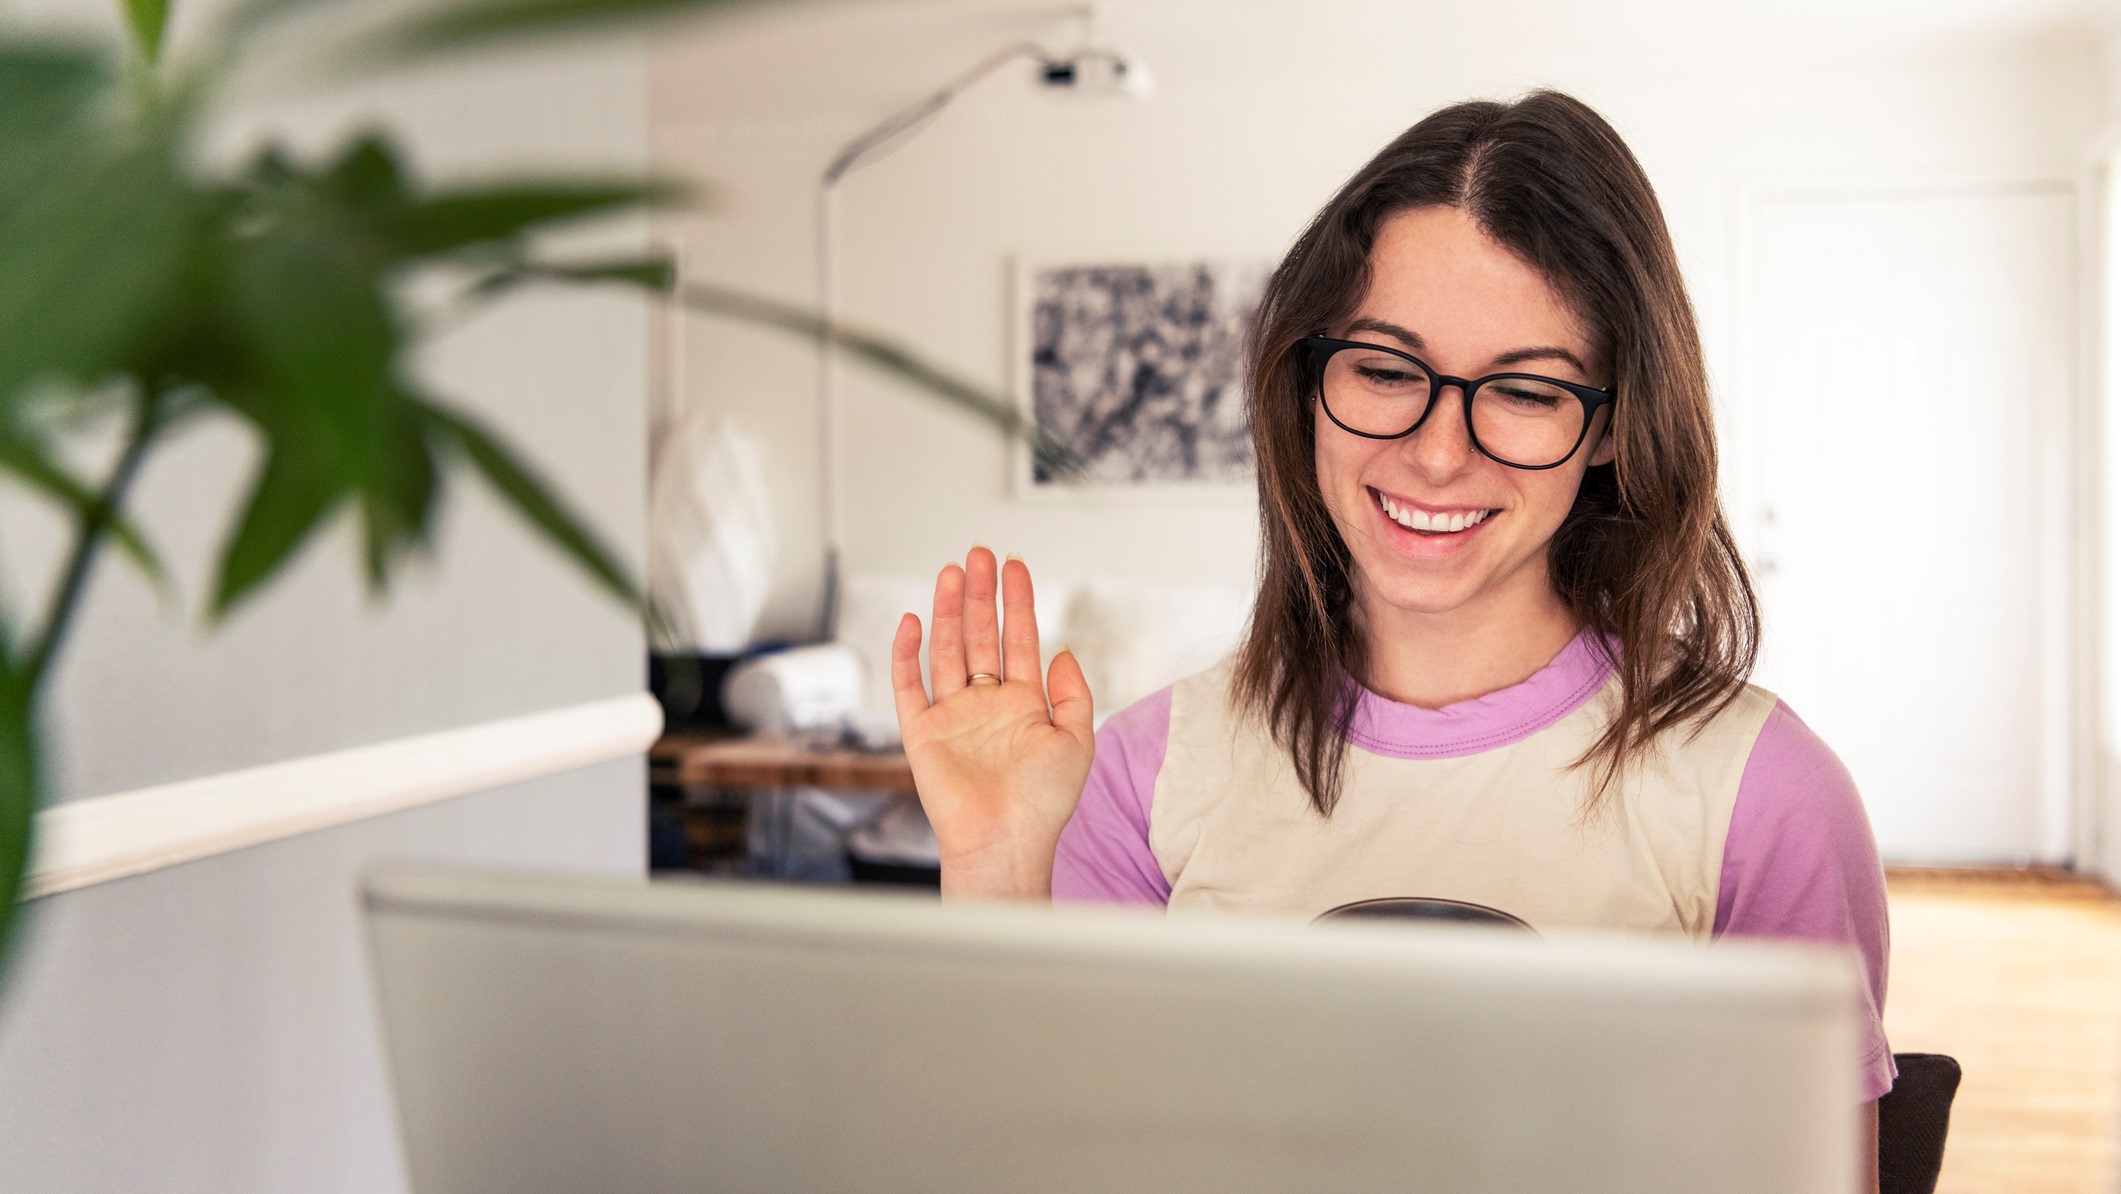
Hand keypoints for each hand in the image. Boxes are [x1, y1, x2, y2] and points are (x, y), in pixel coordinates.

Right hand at [891, 546, 1094, 898]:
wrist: (1004, 842)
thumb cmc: (1043, 804)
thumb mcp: (1077, 741)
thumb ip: (1073, 692)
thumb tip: (1063, 649)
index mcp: (1025, 704)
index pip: (1019, 638)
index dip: (1017, 601)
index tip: (1015, 565)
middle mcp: (986, 704)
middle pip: (981, 635)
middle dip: (981, 594)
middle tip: (980, 554)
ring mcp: (953, 716)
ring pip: (947, 650)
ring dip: (949, 611)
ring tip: (953, 572)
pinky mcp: (922, 732)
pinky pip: (909, 685)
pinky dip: (908, 653)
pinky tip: (915, 621)